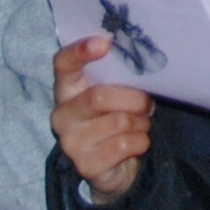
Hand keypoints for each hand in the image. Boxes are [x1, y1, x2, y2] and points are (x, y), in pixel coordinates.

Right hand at [50, 37, 155, 199]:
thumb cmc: (115, 118)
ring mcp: (71, 142)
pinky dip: (141, 141)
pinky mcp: (86, 165)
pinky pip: (124, 144)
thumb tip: (142, 57)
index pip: (63, 63)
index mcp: (67, 89)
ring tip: (141, 124)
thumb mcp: (114, 94)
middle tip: (148, 104)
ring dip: (141, 122)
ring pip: (118, 121)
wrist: (114, 166)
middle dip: (134, 99)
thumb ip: (118, 77)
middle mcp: (62, 115)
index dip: (80, 51)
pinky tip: (138, 142)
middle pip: (99, 96)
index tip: (105, 42)